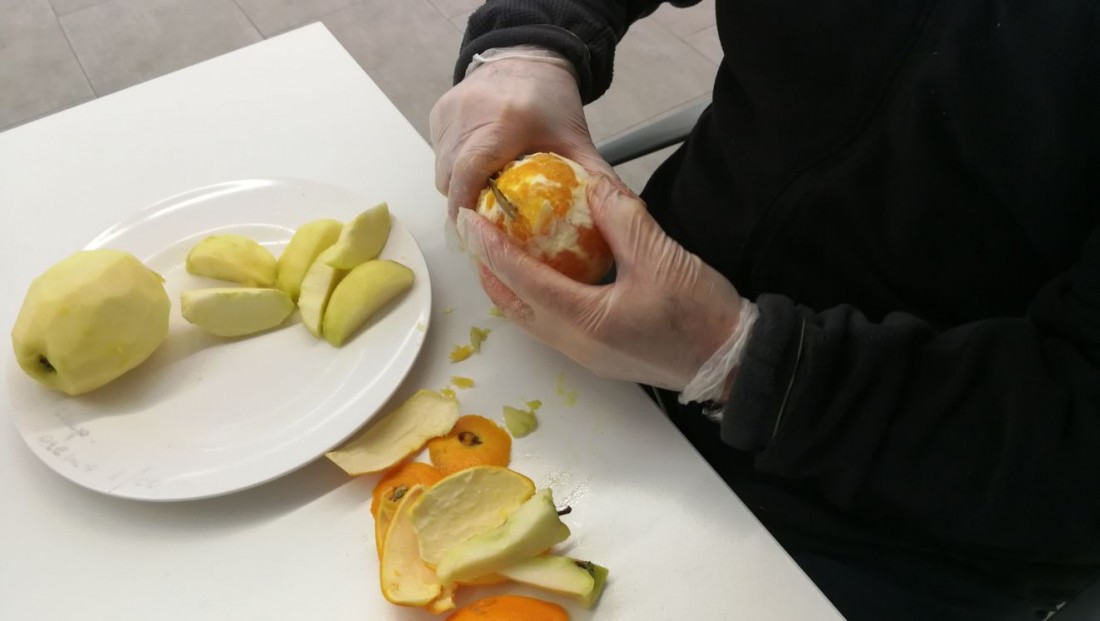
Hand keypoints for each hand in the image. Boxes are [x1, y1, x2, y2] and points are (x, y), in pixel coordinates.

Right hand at [430, 57, 612, 218]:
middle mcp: (470, 115)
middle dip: (462, 203)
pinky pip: (439, 152)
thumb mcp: (576, 139)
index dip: (465, 207)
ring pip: (441, 167)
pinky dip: (452, 167)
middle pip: (450, 176)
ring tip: (481, 195)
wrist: (529, 55)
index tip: (473, 233)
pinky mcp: (440, 111)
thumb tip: (612, 220)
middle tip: (481, 223)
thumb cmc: (553, 102)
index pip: (470, 172)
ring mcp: (450, 112)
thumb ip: (594, 179)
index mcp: (505, 122)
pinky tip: (475, 166)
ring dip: (457, 186)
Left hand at [455, 173, 744, 390]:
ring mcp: (586, 353)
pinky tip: (544, 273)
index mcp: (585, 321)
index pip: (523, 279)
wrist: (732, 362)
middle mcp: (576, 343)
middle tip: (478, 234)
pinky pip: (552, 322)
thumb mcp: (661, 257)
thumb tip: (593, 187)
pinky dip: (535, 296)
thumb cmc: (700, 317)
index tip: (471, 220)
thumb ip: (622, 218)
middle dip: (490, 270)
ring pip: (531, 318)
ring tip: (501, 251)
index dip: (493, 248)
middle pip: (515, 306)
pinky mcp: (600, 353)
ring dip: (511, 286)